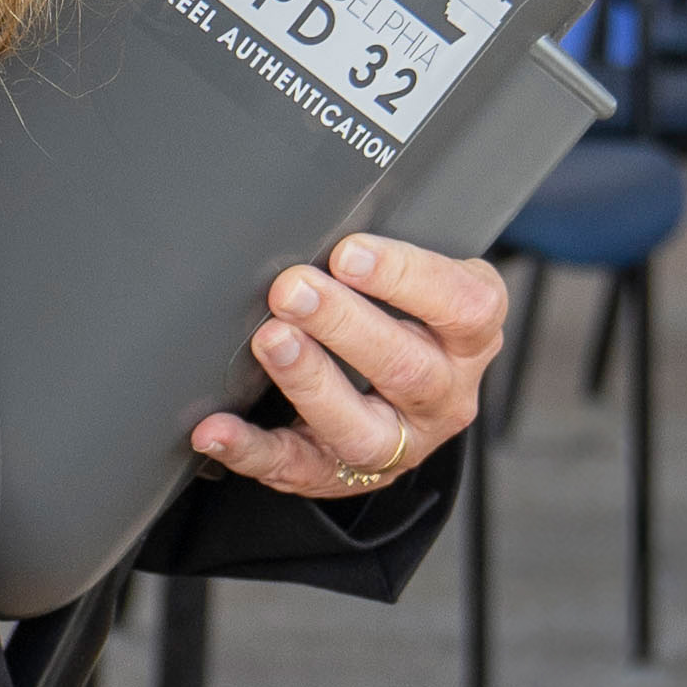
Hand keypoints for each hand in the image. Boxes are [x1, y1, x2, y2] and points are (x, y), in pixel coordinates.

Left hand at [187, 227, 508, 498]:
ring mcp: (398, 443)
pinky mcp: (341, 476)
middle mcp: (443, 395)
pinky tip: (216, 430)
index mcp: (469, 336)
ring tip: (269, 340)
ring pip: (361, 430)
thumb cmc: (403, 320)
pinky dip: (251, 450)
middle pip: (406, 368)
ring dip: (309, 382)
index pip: (463, 306)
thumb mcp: (418, 285)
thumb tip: (321, 210)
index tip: (349, 252)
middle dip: (344, 325)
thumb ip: (385, 259)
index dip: (407, 278)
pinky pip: (295, 468)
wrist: (401, 406)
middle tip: (293, 288)